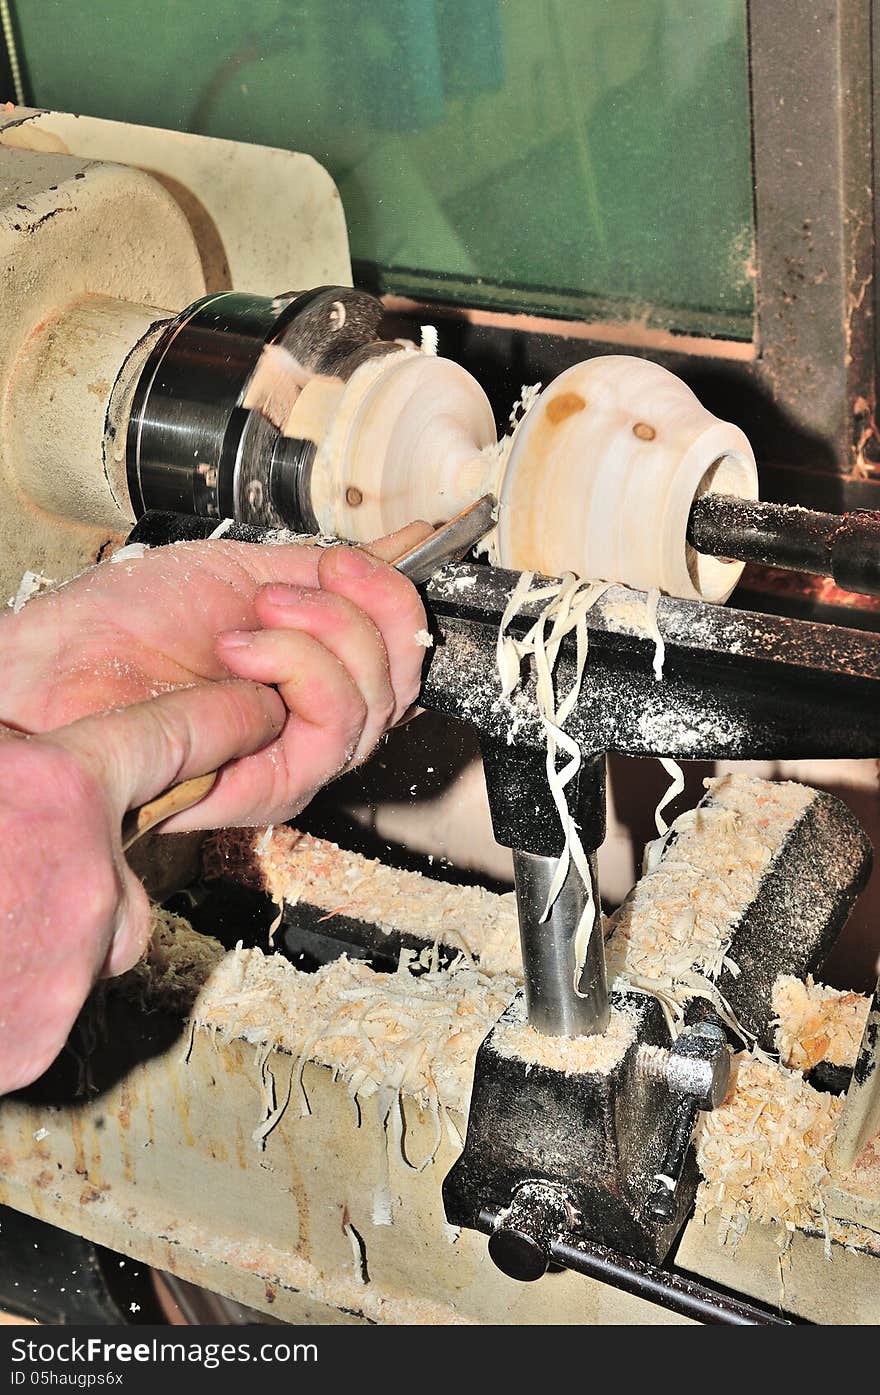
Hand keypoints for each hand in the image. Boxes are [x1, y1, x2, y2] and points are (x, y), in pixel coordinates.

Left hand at [0, 523, 430, 828]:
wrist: (59, 660)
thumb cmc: (127, 622)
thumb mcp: (246, 571)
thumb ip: (326, 572)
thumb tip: (403, 549)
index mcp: (316, 673)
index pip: (404, 651)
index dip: (392, 600)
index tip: (345, 564)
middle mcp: (315, 724)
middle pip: (400, 679)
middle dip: (354, 615)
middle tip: (279, 593)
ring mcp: (296, 760)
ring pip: (372, 705)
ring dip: (320, 640)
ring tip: (250, 621)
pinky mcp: (270, 790)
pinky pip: (331, 732)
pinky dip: (296, 669)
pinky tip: (240, 648)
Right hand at [0, 681, 284, 1094]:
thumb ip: (11, 739)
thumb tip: (28, 733)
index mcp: (54, 791)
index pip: (173, 737)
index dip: (221, 717)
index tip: (262, 706)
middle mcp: (84, 883)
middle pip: (119, 860)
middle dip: (74, 857)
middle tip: (1, 859)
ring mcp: (63, 969)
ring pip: (87, 937)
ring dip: (41, 926)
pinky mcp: (35, 1041)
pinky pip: (46, 997)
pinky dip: (14, 985)